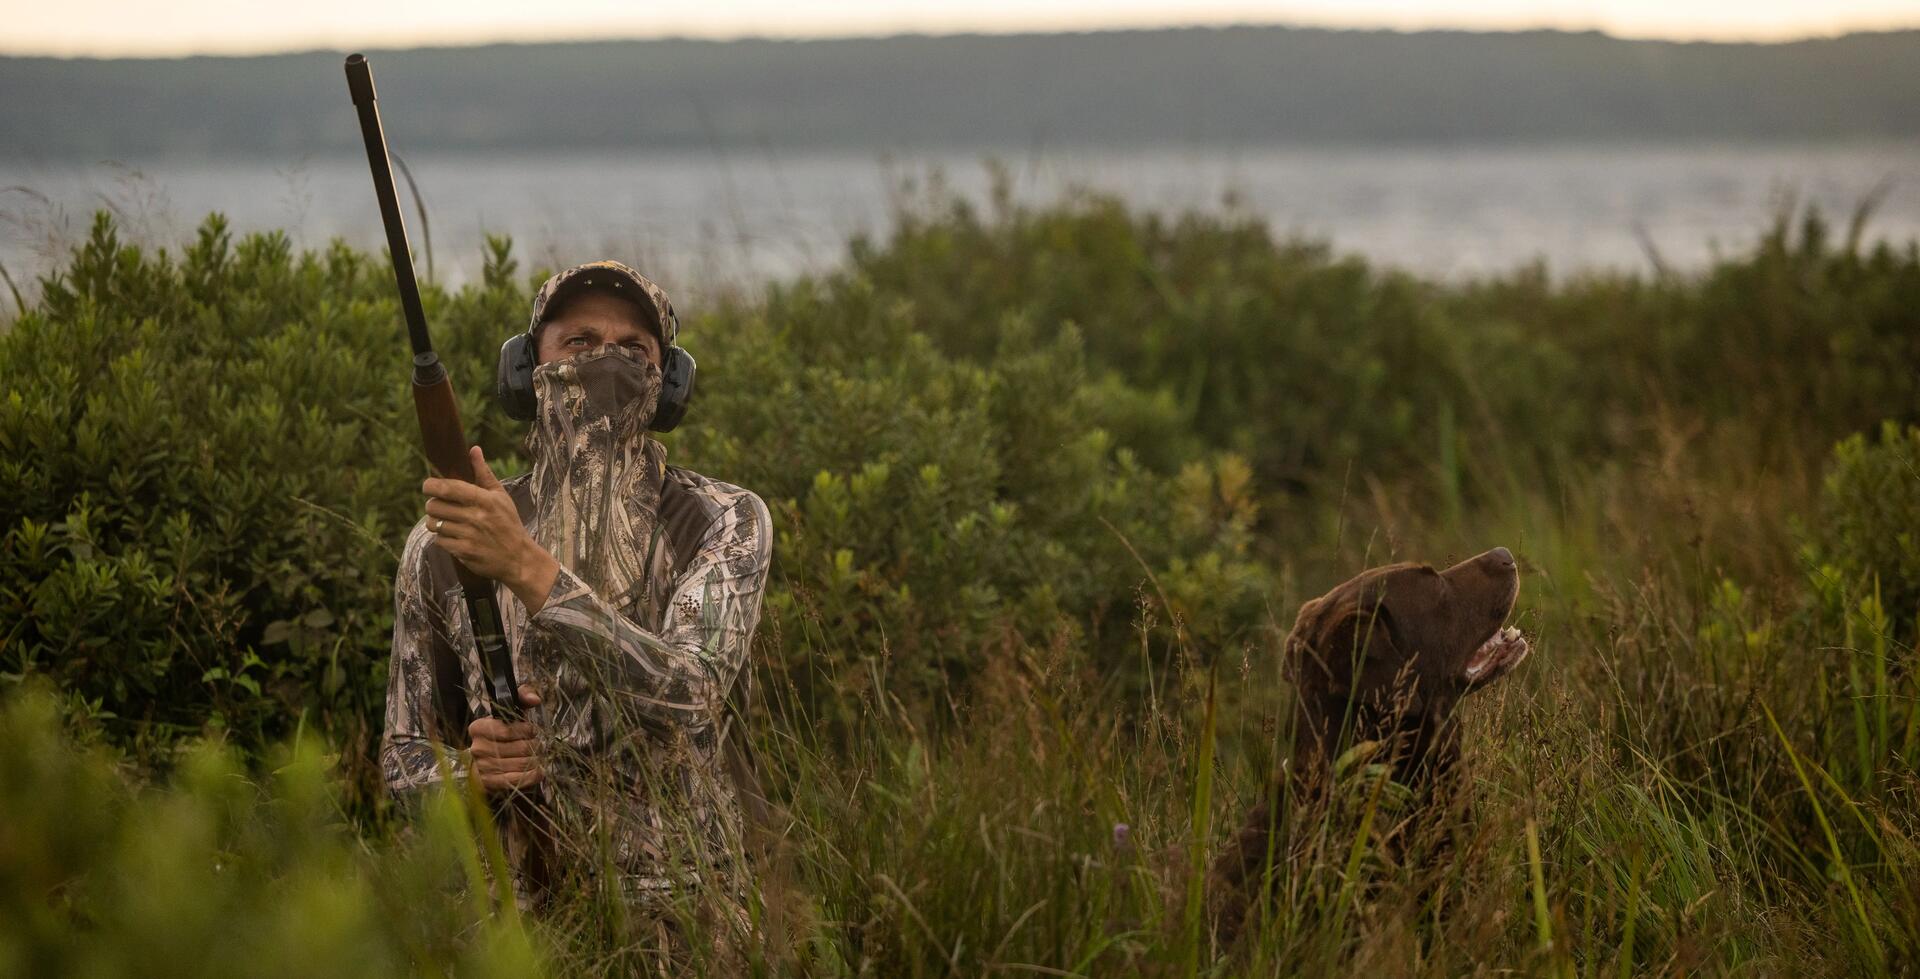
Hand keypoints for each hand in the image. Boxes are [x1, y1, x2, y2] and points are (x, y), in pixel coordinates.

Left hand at [423, 446, 559, 612]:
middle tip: (438, 506)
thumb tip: (474, 449)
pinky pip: (439, 541)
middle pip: (434, 506)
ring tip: (446, 521)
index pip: (448, 488)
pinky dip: (443, 538)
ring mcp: (469, 536)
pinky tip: (454, 536)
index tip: (428, 486)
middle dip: (432, 505)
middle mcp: (476, 517)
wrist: (518, 558)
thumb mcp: (500, 496)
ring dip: (436, 522)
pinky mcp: (463, 552)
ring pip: (434, 524)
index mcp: (485, 500)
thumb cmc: (508, 523)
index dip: (431, 485)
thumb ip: (484, 473)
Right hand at [468, 684, 544, 793]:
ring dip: (535, 760)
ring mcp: (483, 767)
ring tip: (537, 756)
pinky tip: (539, 771)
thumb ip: (522, 697)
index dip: (525, 730)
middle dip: (534, 745)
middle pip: (520, 748)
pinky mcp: (490, 783)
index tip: (530, 730)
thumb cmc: (500, 733)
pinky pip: (517, 780)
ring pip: (522, 764)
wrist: (483, 761)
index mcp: (478, 728)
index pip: (508, 729)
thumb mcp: (508, 711)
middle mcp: (478, 748)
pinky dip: (532, 776)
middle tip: (537, 744)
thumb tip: (535, 699)